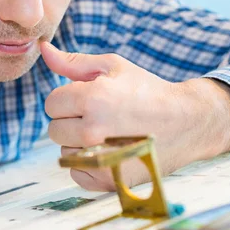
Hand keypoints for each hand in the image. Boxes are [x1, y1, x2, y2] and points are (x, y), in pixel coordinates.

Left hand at [41, 42, 229, 190]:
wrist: (187, 123)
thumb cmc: (146, 90)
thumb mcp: (112, 66)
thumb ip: (72, 62)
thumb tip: (43, 49)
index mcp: (92, 99)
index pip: (51, 104)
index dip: (68, 100)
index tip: (89, 100)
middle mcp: (93, 131)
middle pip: (54, 129)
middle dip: (71, 121)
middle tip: (100, 117)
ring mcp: (101, 159)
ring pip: (65, 151)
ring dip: (79, 144)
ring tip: (108, 134)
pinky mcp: (109, 181)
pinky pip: (77, 173)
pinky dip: (88, 165)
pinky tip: (109, 152)